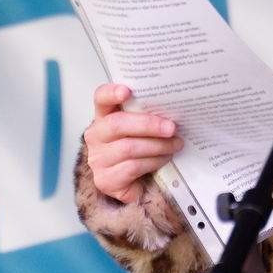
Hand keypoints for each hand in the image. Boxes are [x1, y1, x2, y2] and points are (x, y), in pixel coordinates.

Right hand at [84, 83, 183, 203]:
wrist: (136, 182)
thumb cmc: (142, 146)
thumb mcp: (143, 127)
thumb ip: (149, 114)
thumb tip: (175, 105)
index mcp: (105, 116)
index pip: (101, 98)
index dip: (111, 93)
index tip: (126, 91)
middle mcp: (97, 136)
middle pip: (117, 124)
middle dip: (148, 124)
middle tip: (172, 128)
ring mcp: (98, 159)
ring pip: (128, 148)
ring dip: (158, 146)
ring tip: (175, 144)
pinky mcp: (106, 180)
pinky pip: (132, 167)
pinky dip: (154, 161)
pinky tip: (165, 158)